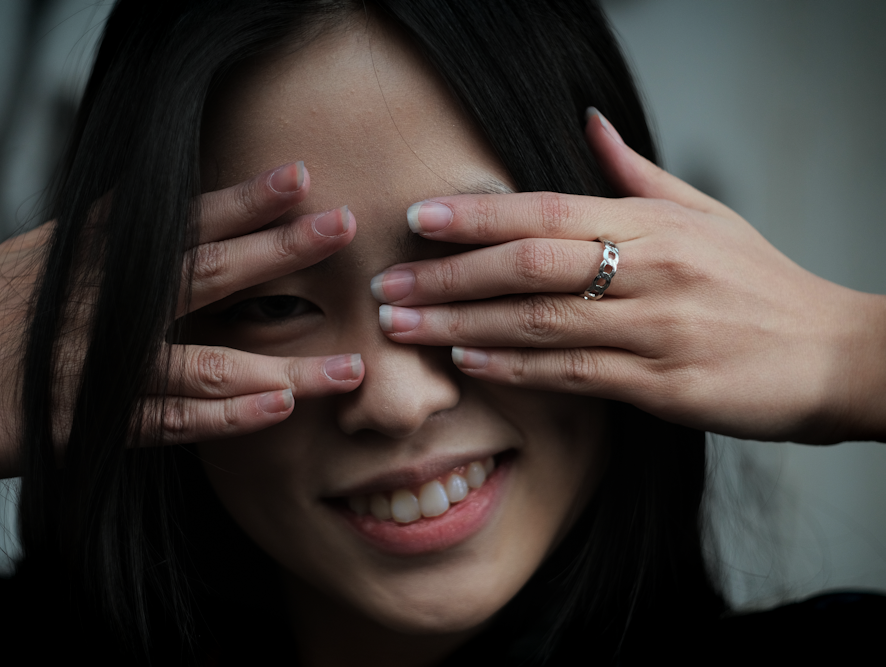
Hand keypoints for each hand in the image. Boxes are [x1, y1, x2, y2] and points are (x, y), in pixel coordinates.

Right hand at [0, 162, 364, 478]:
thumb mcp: (41, 256)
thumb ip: (103, 235)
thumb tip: (157, 203)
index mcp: (95, 262)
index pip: (179, 222)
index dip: (240, 199)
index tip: (298, 178)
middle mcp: (106, 309)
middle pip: (203, 274)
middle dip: (276, 251)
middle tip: (340, 231)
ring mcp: (102, 369)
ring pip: (205, 364)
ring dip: (281, 366)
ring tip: (347, 366)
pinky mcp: (91, 426)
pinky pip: (170, 424)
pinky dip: (224, 419)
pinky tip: (275, 411)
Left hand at [370, 111, 885, 443]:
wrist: (835, 354)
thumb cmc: (761, 284)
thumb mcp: (708, 215)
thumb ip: (637, 175)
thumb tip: (588, 123)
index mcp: (655, 224)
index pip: (547, 210)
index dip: (478, 216)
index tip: (418, 219)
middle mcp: (652, 270)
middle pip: (530, 265)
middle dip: (449, 275)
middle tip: (387, 283)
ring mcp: (658, 329)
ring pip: (541, 323)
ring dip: (463, 325)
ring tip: (405, 325)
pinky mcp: (664, 386)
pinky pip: (575, 375)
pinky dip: (516, 368)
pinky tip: (468, 363)